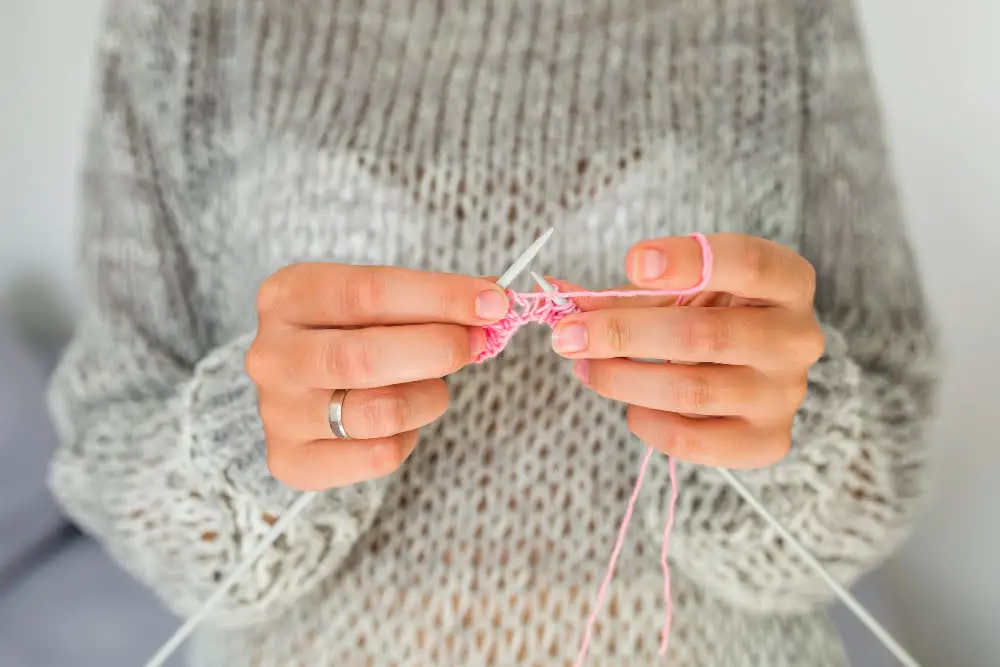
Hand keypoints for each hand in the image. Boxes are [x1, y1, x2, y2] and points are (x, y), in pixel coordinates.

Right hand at [246, 264, 509, 489]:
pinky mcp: (291, 461)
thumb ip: (426, 301)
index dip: (439, 297)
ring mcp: (277, 412)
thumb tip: (491, 303)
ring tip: (433, 386)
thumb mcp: (374, 301)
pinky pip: (376, 457)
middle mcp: (271, 354)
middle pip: (364, 357)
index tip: (493, 302)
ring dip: (429, 398)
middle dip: (437, 349)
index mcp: (287, 296)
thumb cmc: (349, 331)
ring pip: (377, 413)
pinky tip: (402, 422)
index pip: (368, 291)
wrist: (300, 386)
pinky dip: (408, 438)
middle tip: (475, 345)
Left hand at [548, 234, 824, 468]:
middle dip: (624, 333)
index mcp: (787, 282)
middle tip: (568, 334)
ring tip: (584, 368)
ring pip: (692, 389)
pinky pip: (694, 439)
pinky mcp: (767, 441)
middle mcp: (798, 338)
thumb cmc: (708, 315)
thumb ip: (629, 291)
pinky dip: (648, 422)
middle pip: (705, 334)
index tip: (632, 263)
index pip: (747, 262)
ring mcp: (785, 394)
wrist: (753, 371)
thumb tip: (551, 291)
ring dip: (622, 379)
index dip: (688, 260)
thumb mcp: (682, 290)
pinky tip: (630, 406)